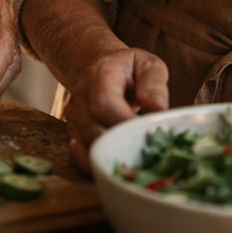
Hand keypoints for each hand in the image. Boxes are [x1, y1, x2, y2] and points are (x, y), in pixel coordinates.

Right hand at [62, 48, 168, 172]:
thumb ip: (154, 84)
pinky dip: (95, 167)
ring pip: (86, 146)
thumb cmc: (128, 68)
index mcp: (101, 76)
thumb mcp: (147, 64)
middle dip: (119, 146)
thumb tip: (158, 110)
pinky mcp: (73, 131)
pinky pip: (78, 156)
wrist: (97, 65)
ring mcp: (75, 116)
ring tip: (135, 168)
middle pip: (93, 130)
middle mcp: (82, 97)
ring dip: (110, 159)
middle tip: (146, 159)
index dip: (124, 122)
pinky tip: (113, 168)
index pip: (104, 102)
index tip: (147, 135)